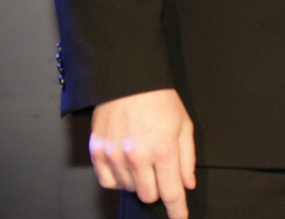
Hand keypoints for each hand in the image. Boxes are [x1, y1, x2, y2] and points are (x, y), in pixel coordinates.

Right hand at [90, 88, 195, 217]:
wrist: (129, 78)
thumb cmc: (160, 100)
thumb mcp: (184, 125)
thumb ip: (187, 158)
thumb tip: (187, 184)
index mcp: (164, 149)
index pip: (171, 192)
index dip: (177, 210)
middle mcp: (138, 156)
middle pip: (148, 195)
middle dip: (157, 187)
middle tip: (158, 169)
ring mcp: (115, 155)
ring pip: (128, 189)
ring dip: (137, 180)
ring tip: (141, 157)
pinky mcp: (97, 152)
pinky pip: (108, 182)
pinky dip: (118, 177)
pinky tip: (125, 162)